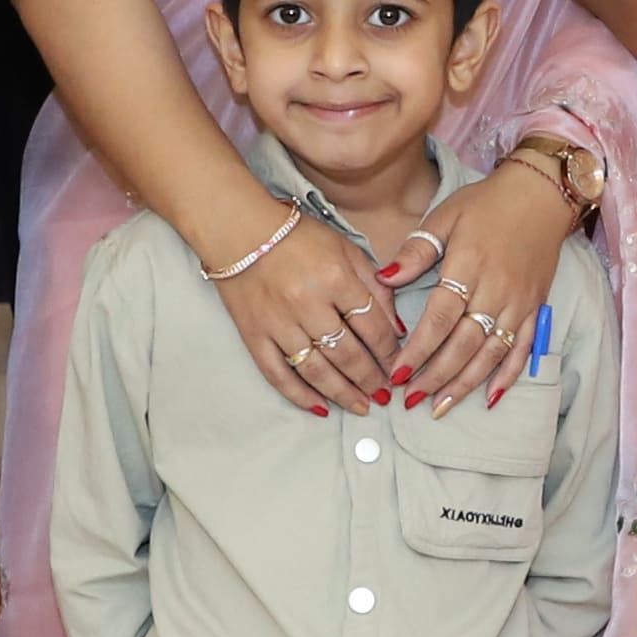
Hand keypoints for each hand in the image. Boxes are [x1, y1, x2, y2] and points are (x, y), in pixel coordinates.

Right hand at [208, 191, 403, 416]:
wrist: (237, 229)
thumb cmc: (295, 235)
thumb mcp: (345, 248)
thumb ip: (374, 285)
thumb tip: (396, 327)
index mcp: (335, 278)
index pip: (372, 326)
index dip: (389, 352)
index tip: (399, 366)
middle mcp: (307, 304)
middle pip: (348, 354)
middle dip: (370, 379)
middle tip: (384, 394)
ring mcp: (278, 323)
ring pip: (316, 371)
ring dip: (343, 393)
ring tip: (361, 405)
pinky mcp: (254, 335)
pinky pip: (278, 374)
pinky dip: (300, 395)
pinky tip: (320, 407)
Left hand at [397, 159, 575, 412]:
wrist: (541, 195)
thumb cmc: (487, 204)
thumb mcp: (446, 216)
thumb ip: (417, 251)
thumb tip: (385, 278)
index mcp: (468, 267)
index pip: (440, 318)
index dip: (418, 349)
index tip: (397, 374)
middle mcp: (495, 290)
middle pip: (464, 344)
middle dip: (436, 376)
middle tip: (410, 399)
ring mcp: (518, 303)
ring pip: (491, 353)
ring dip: (465, 383)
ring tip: (440, 407)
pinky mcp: (535, 309)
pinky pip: (522, 349)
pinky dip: (508, 376)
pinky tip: (490, 397)